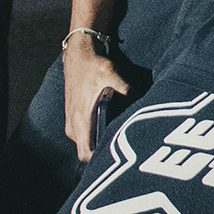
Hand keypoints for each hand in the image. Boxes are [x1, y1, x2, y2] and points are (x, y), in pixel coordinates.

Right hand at [64, 38, 128, 161]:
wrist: (78, 53)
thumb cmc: (93, 65)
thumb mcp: (112, 74)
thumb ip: (127, 90)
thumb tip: (141, 103)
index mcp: (80, 119)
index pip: (85, 154)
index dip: (99, 160)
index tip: (116, 156)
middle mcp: (73, 124)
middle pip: (87, 152)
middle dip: (103, 153)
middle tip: (123, 147)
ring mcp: (72, 121)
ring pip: (86, 144)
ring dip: (99, 143)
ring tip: (118, 136)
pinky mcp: (75, 116)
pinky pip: (85, 135)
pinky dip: (96, 134)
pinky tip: (111, 125)